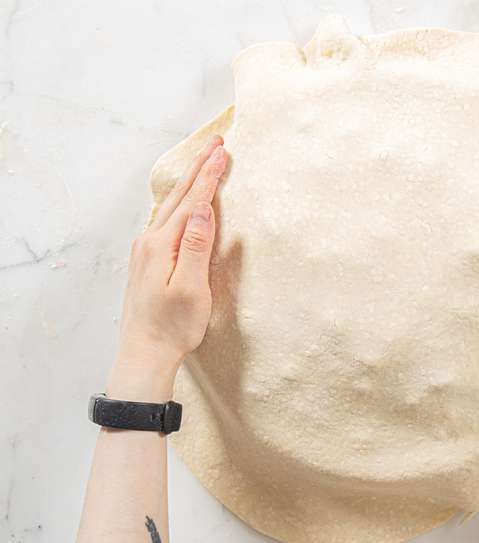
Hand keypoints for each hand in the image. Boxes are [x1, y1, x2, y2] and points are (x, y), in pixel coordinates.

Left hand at [111, 136, 228, 400]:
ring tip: (202, 164)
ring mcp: (144, 250)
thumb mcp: (192, 288)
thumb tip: (201, 209)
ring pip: (168, 206)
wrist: (144, 352)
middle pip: (177, 196)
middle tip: (214, 143)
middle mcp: (149, 241)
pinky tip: (182, 202)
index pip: (191, 202)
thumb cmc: (173, 327)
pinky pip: (164, 220)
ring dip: (188, 183)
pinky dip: (177, 203)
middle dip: (197, 168)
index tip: (222, 151)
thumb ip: (195, 246)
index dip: (208, 175)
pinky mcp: (146, 260)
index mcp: (162, 245)